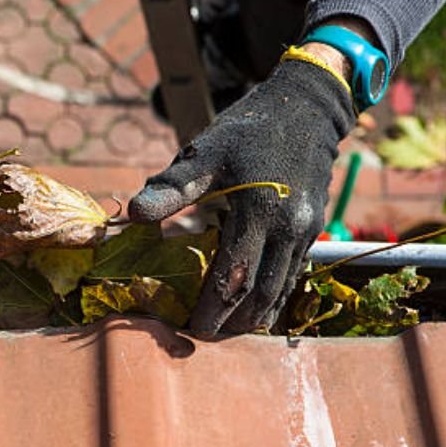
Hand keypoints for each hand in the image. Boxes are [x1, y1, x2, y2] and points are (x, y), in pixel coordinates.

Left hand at [128, 59, 355, 334]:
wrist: (306, 108)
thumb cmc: (247, 130)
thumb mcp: (205, 151)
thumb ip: (172, 188)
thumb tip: (133, 214)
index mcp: (258, 210)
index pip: (233, 276)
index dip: (211, 308)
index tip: (189, 328)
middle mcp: (288, 227)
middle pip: (260, 293)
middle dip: (232, 322)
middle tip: (202, 338)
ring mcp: (305, 231)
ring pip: (281, 289)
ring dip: (254, 316)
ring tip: (226, 332)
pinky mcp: (312, 229)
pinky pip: (293, 275)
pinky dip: (273, 297)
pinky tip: (254, 309)